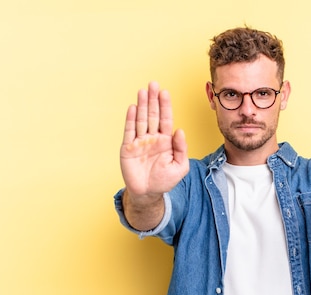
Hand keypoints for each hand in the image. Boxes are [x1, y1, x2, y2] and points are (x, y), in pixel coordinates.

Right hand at [120, 81, 188, 201]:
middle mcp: (152, 138)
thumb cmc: (165, 180)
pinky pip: (129, 131)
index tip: (165, 92)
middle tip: (153, 84)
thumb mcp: (180, 167)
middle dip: (153, 100)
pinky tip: (132, 107)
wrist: (148, 193)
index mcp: (166, 141)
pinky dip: (130, 119)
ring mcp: (140, 142)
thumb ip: (181, 149)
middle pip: (152, 115)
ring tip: (143, 91)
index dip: (165, 106)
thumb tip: (179, 130)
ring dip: (141, 105)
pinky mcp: (128, 148)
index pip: (166, 119)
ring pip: (141, 120)